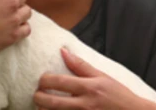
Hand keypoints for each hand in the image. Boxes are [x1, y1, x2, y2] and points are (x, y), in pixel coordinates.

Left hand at [34, 48, 152, 109]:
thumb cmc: (118, 95)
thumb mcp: (101, 77)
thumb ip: (80, 65)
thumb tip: (63, 51)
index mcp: (87, 88)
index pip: (59, 82)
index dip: (44, 80)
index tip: (41, 80)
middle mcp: (84, 105)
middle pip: (52, 102)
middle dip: (39, 98)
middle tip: (36, 94)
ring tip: (41, 106)